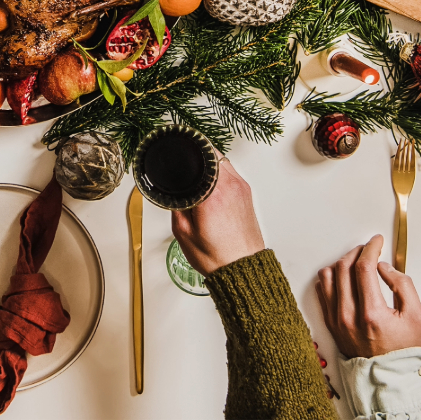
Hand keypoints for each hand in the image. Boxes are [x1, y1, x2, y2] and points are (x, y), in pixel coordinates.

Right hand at [171, 157, 264, 275]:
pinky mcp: (247, 192)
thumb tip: (173, 189)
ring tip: (196, 175)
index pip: (198, 157)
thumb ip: (175, 205)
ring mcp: (241, 188)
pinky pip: (230, 171)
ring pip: (222, 160)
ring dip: (208, 162)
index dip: (185, 152)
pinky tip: (209, 183)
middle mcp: (230, 186)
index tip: (176, 151)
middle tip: (184, 163)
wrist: (243, 269)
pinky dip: (218, 171)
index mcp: (212, 195)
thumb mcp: (183, 233)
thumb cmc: (217, 256)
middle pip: (211, 153)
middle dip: (196, 155)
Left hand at [316, 234, 420, 358]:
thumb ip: (403, 285)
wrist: (387, 377)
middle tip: (368, 249)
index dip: (370, 248)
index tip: (377, 241)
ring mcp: (336, 319)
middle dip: (357, 252)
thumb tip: (384, 267)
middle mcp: (349, 315)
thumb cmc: (403, 349)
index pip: (364, 267)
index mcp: (371, 313)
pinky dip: (331, 277)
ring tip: (356, 262)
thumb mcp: (417, 317)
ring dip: (342, 263)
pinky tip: (343, 276)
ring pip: (328, 276)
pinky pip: (322, 290)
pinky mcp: (330, 323)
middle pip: (344, 267)